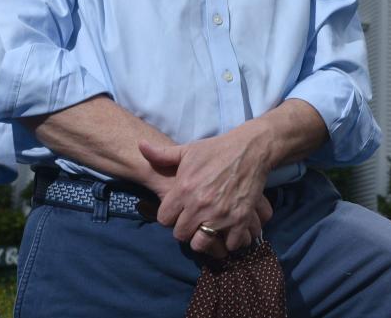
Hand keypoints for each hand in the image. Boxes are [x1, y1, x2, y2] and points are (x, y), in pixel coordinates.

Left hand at [138, 129, 272, 255]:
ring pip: (202, 243)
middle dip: (186, 228)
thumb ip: (161, 154)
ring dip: (205, 238)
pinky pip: (230, 243)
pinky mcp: (240, 219)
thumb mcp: (188, 150)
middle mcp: (200, 204)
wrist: (251, 149)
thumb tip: (140, 146)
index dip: (170, 216)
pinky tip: (228, 229)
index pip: (164, 219)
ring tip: (209, 228)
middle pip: (181, 234)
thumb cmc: (217, 149)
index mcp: (184, 189)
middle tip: (194, 220)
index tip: (179, 211)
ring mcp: (221, 214)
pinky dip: (230, 239)